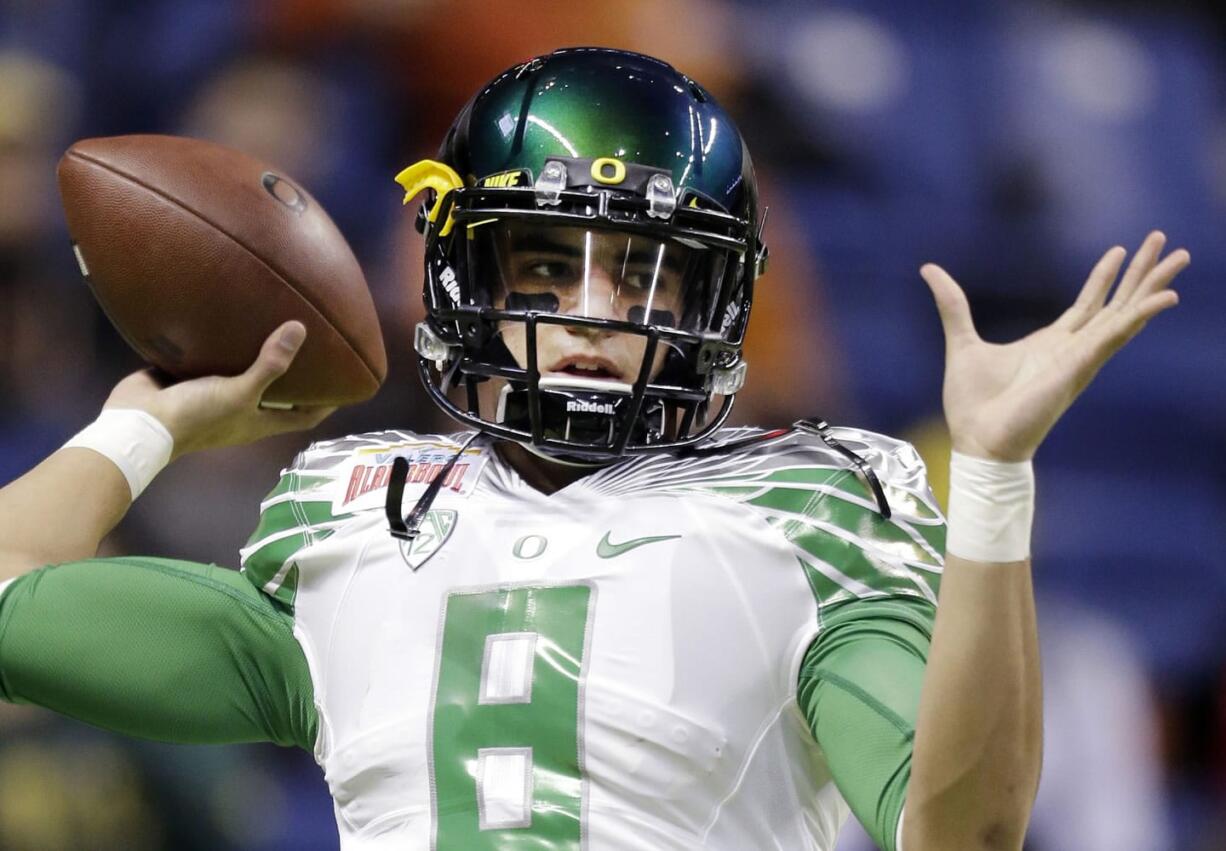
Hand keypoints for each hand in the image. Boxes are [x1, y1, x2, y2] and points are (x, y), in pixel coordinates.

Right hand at [103, 321, 335, 460]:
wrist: (138, 423)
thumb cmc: (198, 416)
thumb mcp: (241, 392)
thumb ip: (270, 365)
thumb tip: (300, 330)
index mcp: (259, 420)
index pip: (305, 415)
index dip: (327, 402)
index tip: (346, 381)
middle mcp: (240, 407)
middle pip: (276, 391)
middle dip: (293, 370)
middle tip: (313, 337)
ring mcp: (213, 392)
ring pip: (240, 370)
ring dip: (253, 351)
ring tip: (272, 318)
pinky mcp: (187, 377)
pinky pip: (208, 357)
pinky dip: (217, 340)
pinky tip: (227, 313)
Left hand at [921, 230, 1187, 461]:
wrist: (977, 440)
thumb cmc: (972, 404)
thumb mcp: (962, 341)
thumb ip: (952, 305)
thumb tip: (929, 269)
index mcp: (1050, 345)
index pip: (1088, 305)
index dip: (1105, 278)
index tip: (1119, 249)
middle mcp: (1072, 350)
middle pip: (1117, 305)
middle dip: (1141, 273)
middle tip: (1165, 241)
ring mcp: (1079, 360)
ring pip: (1125, 315)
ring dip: (1152, 286)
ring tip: (1178, 257)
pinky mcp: (1077, 369)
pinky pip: (1114, 337)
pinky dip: (1139, 316)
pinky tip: (1164, 298)